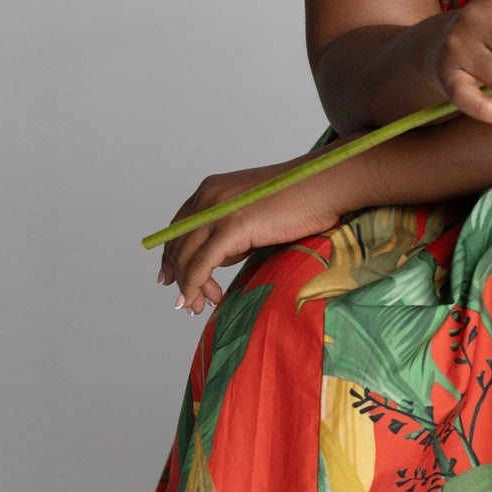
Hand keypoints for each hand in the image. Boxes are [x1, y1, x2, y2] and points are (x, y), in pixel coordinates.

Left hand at [156, 148, 367, 314]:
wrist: (321, 185)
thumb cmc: (297, 201)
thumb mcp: (251, 214)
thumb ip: (230, 231)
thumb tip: (216, 258)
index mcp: (210, 189)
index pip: (178, 227)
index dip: (172, 255)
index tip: (170, 278)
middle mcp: (207, 196)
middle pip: (178, 244)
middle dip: (180, 277)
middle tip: (189, 303)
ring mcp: (218, 210)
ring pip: (187, 257)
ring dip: (189, 287)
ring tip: (199, 306)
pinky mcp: (232, 227)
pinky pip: (201, 265)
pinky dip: (195, 286)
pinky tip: (199, 300)